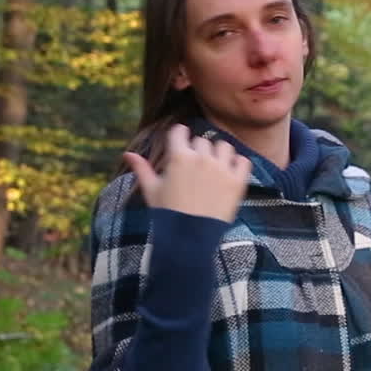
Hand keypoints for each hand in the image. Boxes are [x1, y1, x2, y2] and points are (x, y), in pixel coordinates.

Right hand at [122, 124, 251, 222]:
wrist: (189, 239)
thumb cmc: (167, 214)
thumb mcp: (152, 190)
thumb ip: (142, 168)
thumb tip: (127, 154)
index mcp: (179, 157)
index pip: (180, 131)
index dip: (179, 137)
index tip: (181, 145)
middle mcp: (202, 159)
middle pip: (202, 141)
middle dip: (198, 151)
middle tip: (195, 169)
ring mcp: (221, 169)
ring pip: (224, 146)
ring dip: (219, 154)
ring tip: (214, 170)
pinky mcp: (237, 182)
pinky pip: (243, 161)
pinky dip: (238, 165)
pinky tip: (230, 174)